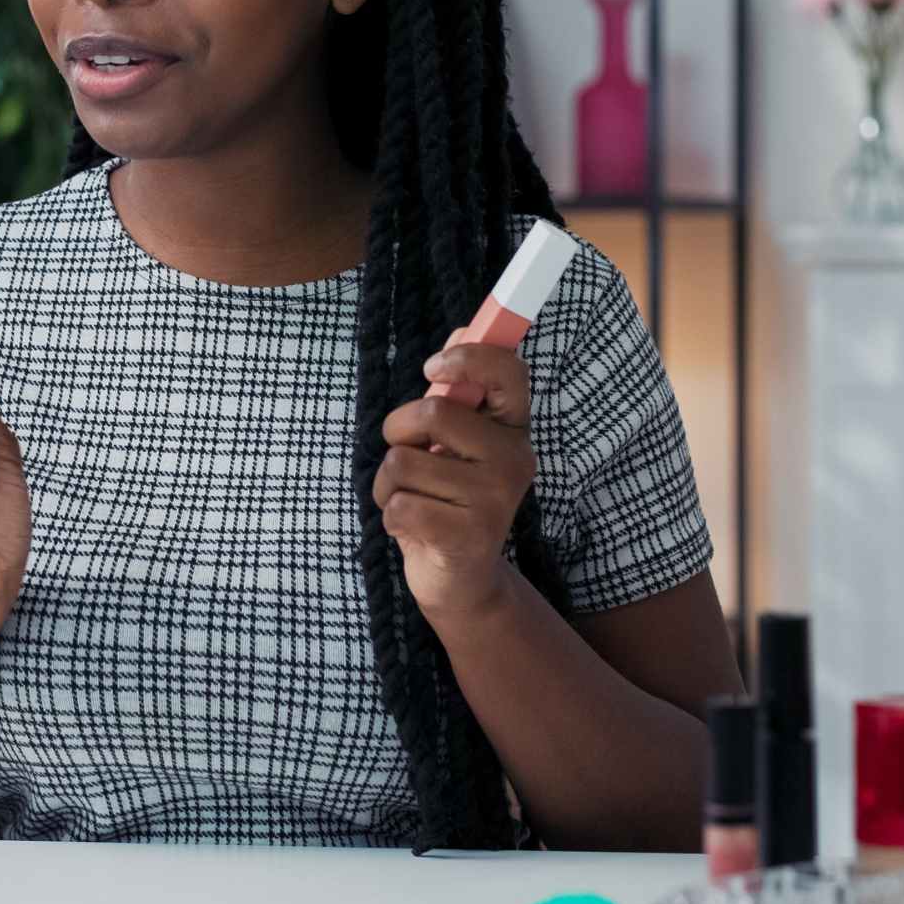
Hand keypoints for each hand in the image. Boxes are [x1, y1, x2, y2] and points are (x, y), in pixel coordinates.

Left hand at [375, 331, 537, 621]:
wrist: (461, 578)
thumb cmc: (448, 496)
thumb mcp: (454, 440)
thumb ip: (458, 390)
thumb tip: (467, 326)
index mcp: (512, 427)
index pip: (508, 371)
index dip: (467, 356)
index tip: (432, 368)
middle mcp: (514, 459)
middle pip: (434, 414)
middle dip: (399, 432)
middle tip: (409, 455)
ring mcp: (495, 499)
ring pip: (403, 463)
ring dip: (389, 484)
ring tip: (414, 500)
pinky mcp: (468, 536)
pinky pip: (398, 505)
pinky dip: (391, 516)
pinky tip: (415, 528)